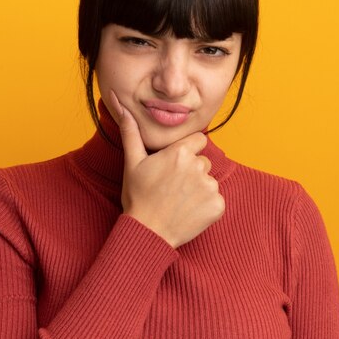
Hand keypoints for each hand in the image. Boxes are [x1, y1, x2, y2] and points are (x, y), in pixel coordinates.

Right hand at [110, 91, 224, 248]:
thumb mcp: (132, 163)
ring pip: (209, 180)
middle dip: (192, 170)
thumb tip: (121, 106)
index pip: (199, 140)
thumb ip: (132, 133)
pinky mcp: (218, 206)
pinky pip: (216, 199)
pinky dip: (206, 206)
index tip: (175, 164)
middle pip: (203, 161)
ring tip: (179, 200)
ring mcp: (210, 187)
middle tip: (172, 186)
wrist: (147, 232)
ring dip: (198, 188)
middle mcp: (198, 167)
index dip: (188, 151)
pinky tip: (188, 211)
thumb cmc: (138, 197)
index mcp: (180, 153)